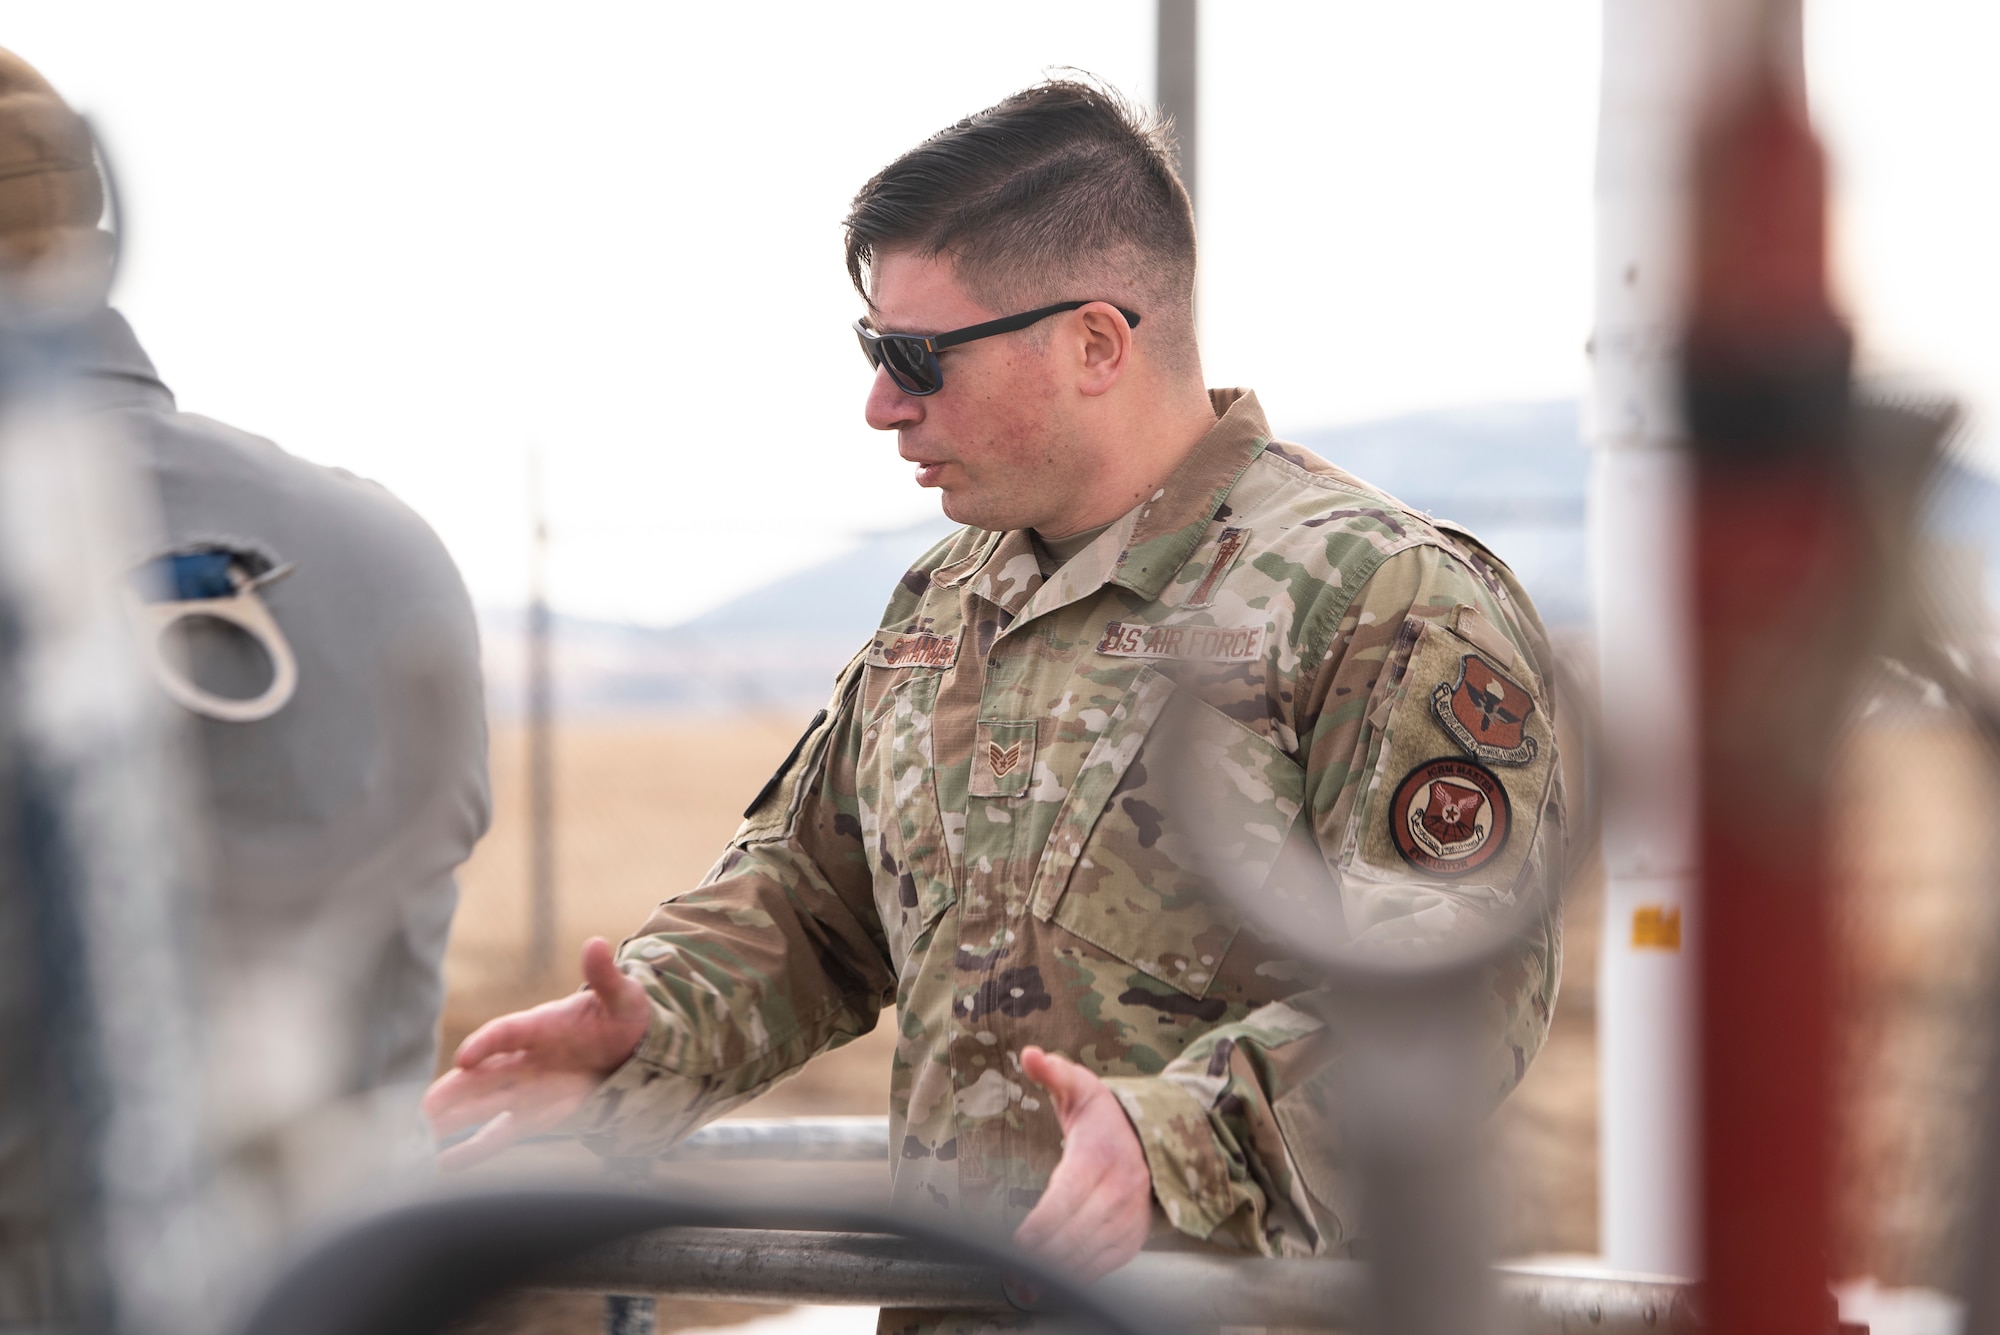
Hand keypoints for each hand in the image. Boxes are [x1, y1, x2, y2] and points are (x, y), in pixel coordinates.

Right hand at [422, 937, 651, 1169]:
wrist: (638, 1046)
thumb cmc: (625, 1016)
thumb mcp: (623, 996)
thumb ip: (606, 977)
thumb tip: (597, 944)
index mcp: (541, 1026)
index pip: (506, 1033)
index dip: (485, 1044)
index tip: (464, 1059)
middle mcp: (526, 1059)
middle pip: (482, 1076)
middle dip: (453, 1092)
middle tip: (422, 1110)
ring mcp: (529, 1088)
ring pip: (484, 1105)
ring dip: (455, 1119)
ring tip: (420, 1135)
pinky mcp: (538, 1115)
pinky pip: (502, 1132)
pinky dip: (476, 1148)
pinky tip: (445, 1163)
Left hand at [1012, 1046, 1153, 1280]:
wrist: (1151, 1137)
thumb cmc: (1104, 1114)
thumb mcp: (1080, 1085)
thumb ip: (1053, 1071)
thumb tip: (1029, 1053)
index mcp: (1100, 1155)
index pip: (1069, 1195)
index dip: (1044, 1222)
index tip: (1019, 1242)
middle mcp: (1120, 1188)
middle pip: (1079, 1230)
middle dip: (1047, 1254)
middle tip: (1014, 1270)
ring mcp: (1130, 1215)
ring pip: (1094, 1251)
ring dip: (1062, 1272)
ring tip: (1027, 1285)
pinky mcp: (1134, 1235)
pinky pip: (1109, 1262)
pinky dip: (1084, 1276)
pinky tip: (1057, 1283)